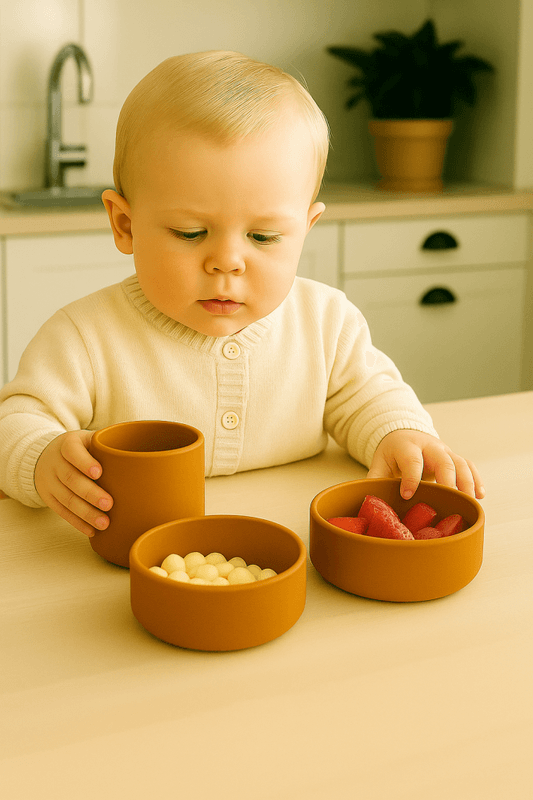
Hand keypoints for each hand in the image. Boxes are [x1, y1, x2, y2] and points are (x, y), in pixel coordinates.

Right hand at [34, 431, 112, 536]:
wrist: (47, 456)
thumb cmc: (81, 449)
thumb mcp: (89, 440)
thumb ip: (109, 444)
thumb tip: (142, 450)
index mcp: (67, 444)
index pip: (72, 451)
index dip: (84, 462)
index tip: (99, 472)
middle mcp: (55, 462)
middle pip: (70, 478)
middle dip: (90, 493)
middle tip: (109, 504)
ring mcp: (49, 481)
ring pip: (66, 499)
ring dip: (86, 513)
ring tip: (104, 523)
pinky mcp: (48, 497)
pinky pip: (61, 512)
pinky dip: (77, 522)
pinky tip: (91, 530)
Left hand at [367, 429, 484, 500]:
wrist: (404, 434)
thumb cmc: (392, 453)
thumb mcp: (380, 462)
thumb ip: (375, 480)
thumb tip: (370, 501)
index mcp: (406, 446)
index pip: (412, 460)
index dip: (411, 478)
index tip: (408, 495)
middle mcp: (429, 446)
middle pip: (443, 460)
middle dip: (448, 480)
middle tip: (450, 500)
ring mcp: (444, 451)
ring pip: (460, 463)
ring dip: (467, 483)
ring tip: (468, 502)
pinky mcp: (454, 457)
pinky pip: (469, 466)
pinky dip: (476, 480)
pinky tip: (480, 496)